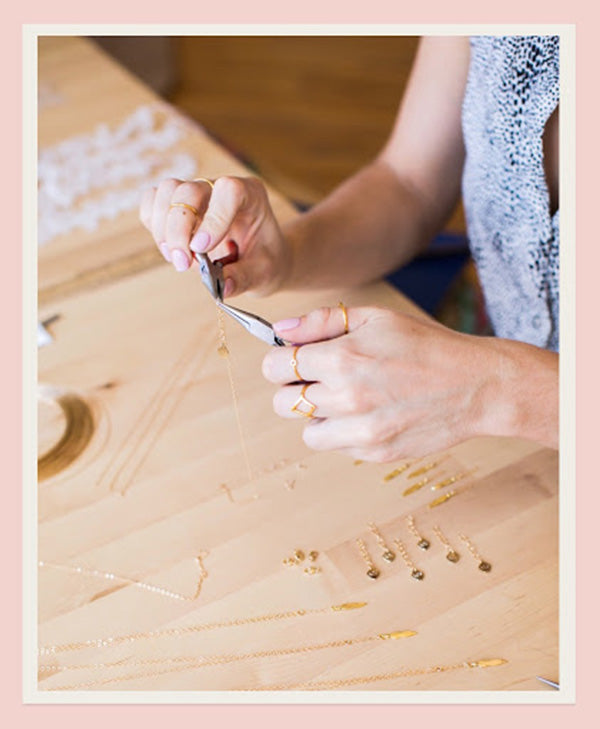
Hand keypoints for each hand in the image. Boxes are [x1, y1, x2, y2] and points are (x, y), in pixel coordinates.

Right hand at [139, 176, 290, 296]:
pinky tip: (170, 249)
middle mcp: (221, 188)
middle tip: (183, 264)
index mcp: (251, 196)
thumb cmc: (265, 260)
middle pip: (188, 190)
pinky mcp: (178, 203)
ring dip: (163, 229)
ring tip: (177, 259)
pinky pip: (153, 201)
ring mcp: (198, 192)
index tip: (203, 248)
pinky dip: (155, 226)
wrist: (259, 258)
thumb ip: (244, 278)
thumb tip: (221, 286)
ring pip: (166, 191)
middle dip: (178, 230)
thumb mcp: (264, 274)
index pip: (229, 190)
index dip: (213, 218)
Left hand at [262, 305, 550, 461]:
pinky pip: (337, 446)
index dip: (279, 361)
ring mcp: (360, 431)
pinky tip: (371, 413)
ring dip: (318, 416)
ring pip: (306, 431)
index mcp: (341, 359)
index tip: (292, 359)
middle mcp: (345, 399)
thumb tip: (280, 331)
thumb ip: (321, 322)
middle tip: (319, 379)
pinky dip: (344, 432)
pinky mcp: (374, 453)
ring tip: (347, 399)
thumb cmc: (425, 345)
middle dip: (294, 389)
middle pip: (282, 404)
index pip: (274, 367)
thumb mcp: (375, 318)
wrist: (475, 386)